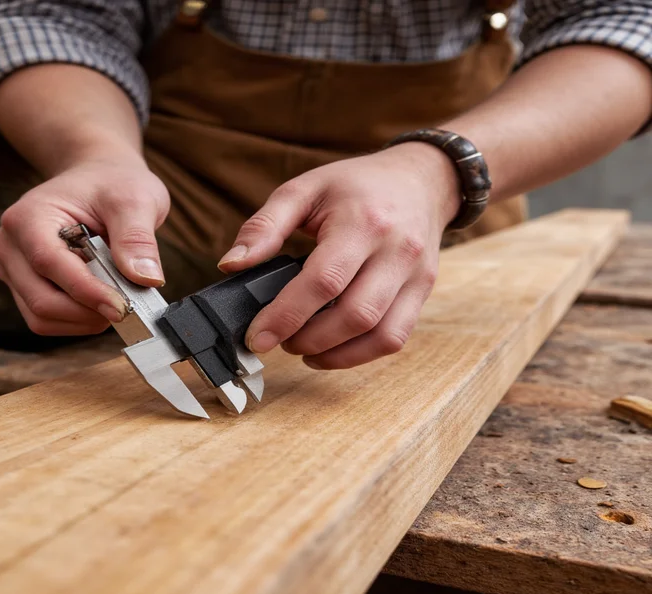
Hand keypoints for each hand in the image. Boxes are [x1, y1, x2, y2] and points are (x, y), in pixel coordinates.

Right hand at [0, 155, 169, 335]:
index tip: (123, 307)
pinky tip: (102, 303)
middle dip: (88, 312)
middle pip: (41, 300)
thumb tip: (146, 279)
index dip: (87, 291)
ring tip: (117, 301)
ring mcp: (14, 270)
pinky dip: (78, 321)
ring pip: (42, 318)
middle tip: (129, 308)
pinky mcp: (25, 288)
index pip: (49, 264)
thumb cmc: (113, 186)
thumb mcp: (135, 200)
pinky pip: (47, 321)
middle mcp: (11, 246)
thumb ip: (137, 238)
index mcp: (28, 217)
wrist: (99, 181)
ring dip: (84, 320)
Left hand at [218, 143, 460, 368]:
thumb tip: (231, 265)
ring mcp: (415, 274)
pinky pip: (395, 337)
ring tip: (303, 348)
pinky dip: (360, 353)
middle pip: (354, 315)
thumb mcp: (304, 189)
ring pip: (379, 335)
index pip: (323, 281)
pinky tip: (333, 349)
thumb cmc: (357, 185)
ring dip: (335, 354)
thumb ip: (264, 226)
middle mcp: (396, 251)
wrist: (419, 180)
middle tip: (278, 340)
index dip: (286, 316)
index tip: (257, 337)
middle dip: (308, 340)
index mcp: (363, 222)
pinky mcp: (423, 292)